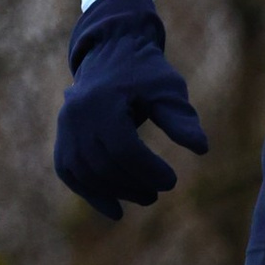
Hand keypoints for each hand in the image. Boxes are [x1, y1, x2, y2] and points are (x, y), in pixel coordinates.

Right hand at [55, 0, 210, 219]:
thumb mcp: (167, 89)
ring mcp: (65, 128)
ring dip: (115, 192)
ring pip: (85, 172)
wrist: (110, 52)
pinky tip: (115, 211)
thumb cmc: (144, 72)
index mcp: (102, 101)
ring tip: (145, 197)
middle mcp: (76, 116)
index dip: (148, 170)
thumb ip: (180, 119)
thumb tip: (202, 148)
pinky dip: (91, 193)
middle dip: (132, 184)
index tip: (172, 181)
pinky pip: (70, 172)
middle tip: (158, 194)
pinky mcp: (62, 138)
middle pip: (103, 164)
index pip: (123, 148)